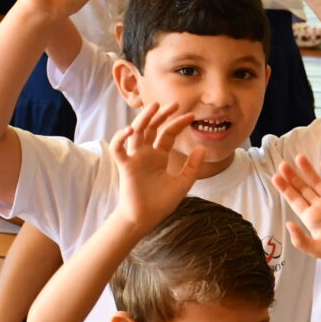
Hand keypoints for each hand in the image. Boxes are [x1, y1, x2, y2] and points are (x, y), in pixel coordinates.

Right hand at [107, 103, 205, 229]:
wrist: (146, 217)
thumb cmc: (161, 201)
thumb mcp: (183, 182)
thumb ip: (193, 166)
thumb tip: (202, 148)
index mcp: (159, 156)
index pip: (167, 134)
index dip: (178, 124)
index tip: (191, 116)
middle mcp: (146, 154)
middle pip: (152, 128)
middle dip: (161, 115)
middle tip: (174, 103)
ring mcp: (135, 158)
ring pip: (136, 132)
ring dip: (144, 119)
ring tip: (154, 107)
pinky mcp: (124, 166)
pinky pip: (118, 149)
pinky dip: (120, 138)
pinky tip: (131, 130)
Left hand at [274, 155, 320, 266]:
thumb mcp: (317, 249)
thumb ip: (301, 240)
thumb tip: (288, 224)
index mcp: (311, 218)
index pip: (295, 200)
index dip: (285, 189)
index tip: (276, 177)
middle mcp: (320, 208)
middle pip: (303, 189)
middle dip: (293, 177)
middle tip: (282, 164)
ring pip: (318, 182)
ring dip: (308, 171)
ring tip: (299, 158)